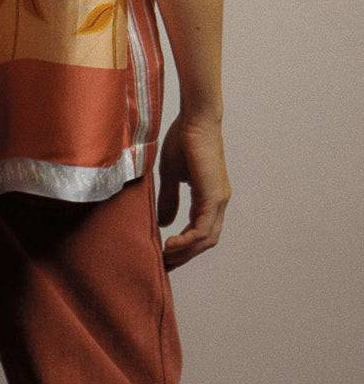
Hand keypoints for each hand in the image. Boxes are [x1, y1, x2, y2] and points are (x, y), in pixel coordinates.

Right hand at [157, 113, 230, 269]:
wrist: (194, 119)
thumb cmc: (182, 140)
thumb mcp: (171, 174)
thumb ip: (170, 198)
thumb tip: (167, 223)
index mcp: (210, 197)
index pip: (201, 231)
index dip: (185, 246)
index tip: (165, 254)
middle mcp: (219, 202)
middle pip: (206, 241)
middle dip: (185, 255)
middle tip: (164, 264)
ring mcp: (219, 200)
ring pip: (206, 239)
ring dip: (186, 252)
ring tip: (165, 258)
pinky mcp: (213, 195)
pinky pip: (202, 228)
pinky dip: (188, 240)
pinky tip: (171, 244)